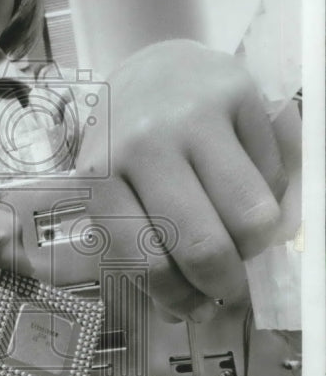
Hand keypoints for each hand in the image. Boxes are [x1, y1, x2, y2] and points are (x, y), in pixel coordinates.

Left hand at [74, 40, 289, 320]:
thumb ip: (139, 244)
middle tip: (230, 289)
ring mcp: (193, 116)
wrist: (153, 64)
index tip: (196, 309)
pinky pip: (273, 175)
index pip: (147, 260)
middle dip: (225, 283)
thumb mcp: (113, 188)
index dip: (179, 297)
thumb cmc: (130, 141)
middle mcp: (144, 144)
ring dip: (255, 244)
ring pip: (251, 216)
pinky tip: (247, 187)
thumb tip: (182, 311)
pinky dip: (269, 196)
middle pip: (203, 245)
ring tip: (243, 239)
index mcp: (100, 176)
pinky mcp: (239, 94)